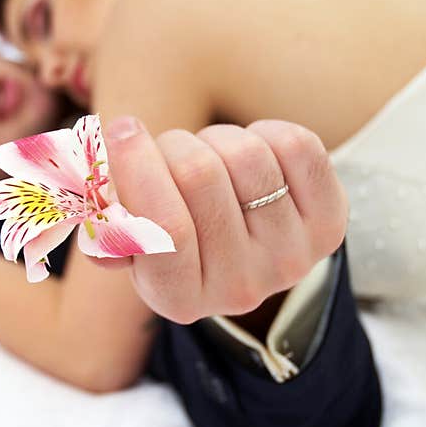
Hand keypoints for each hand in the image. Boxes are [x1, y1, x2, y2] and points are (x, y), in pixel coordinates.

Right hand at [103, 118, 347, 323]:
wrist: (244, 254)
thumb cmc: (173, 235)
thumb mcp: (128, 239)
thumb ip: (102, 222)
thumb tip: (96, 208)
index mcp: (178, 298)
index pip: (162, 228)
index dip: (137, 168)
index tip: (123, 128)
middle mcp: (239, 289)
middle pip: (199, 177)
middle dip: (172, 144)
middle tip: (166, 147)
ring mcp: (290, 258)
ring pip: (246, 155)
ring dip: (216, 138)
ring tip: (209, 155)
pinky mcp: (329, 224)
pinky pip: (297, 147)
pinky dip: (266, 132)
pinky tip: (254, 152)